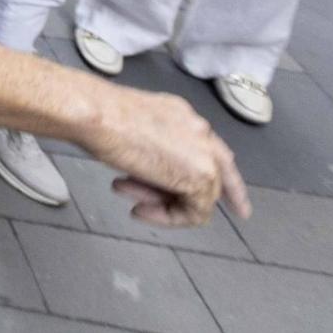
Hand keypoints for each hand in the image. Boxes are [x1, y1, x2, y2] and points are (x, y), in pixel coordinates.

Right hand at [81, 86, 249, 227]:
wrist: (97, 115)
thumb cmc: (100, 116)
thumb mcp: (134, 129)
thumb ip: (153, 147)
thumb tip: (147, 166)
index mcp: (184, 116)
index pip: (214, 150)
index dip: (224, 179)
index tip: (235, 203)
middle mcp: (200, 131)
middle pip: (215, 174)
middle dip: (187, 198)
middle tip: (152, 209)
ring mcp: (204, 154)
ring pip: (202, 194)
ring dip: (164, 204)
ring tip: (132, 202)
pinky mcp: (200, 178)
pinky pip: (195, 211)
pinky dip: (168, 217)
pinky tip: (138, 210)